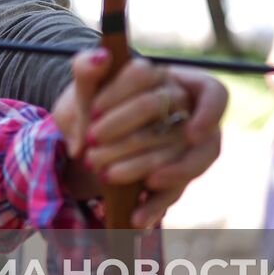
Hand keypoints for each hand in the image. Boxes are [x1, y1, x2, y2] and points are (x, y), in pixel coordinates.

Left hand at [52, 53, 194, 216]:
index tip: (92, 114)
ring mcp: (190, 144)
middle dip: (131, 139)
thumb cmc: (91, 107)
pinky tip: (136, 217)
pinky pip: (181, 190)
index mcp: (164, 77)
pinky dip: (156, 204)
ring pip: (188, 156)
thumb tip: (102, 56)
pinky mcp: (181, 174)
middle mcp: (187, 107)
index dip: (128, 98)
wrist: (89, 141)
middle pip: (175, 121)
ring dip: (145, 168)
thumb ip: (87, 69)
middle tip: (91, 150)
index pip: (159, 80)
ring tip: (109, 177)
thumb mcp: (83, 90)